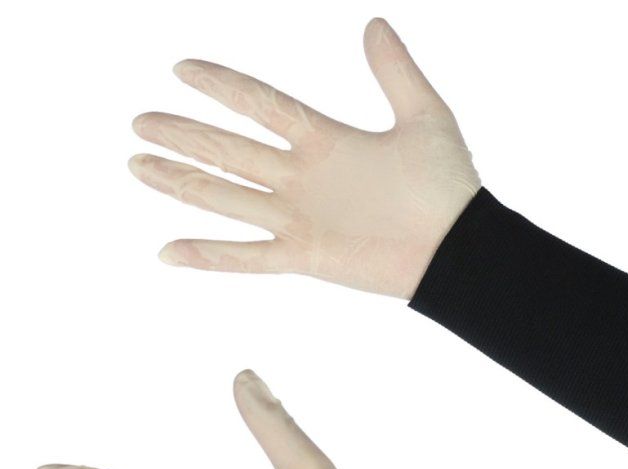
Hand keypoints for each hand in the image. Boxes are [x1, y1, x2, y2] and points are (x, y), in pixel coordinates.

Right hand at [129, 17, 481, 298]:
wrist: (459, 248)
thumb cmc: (448, 187)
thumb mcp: (424, 116)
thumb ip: (396, 72)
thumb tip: (375, 23)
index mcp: (327, 141)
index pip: (262, 105)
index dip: (223, 86)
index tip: (183, 67)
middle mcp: (304, 178)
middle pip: (230, 150)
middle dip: (184, 135)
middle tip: (140, 121)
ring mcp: (301, 218)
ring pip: (226, 197)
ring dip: (181, 182)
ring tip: (137, 165)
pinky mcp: (306, 256)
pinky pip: (248, 256)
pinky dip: (209, 255)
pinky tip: (168, 251)